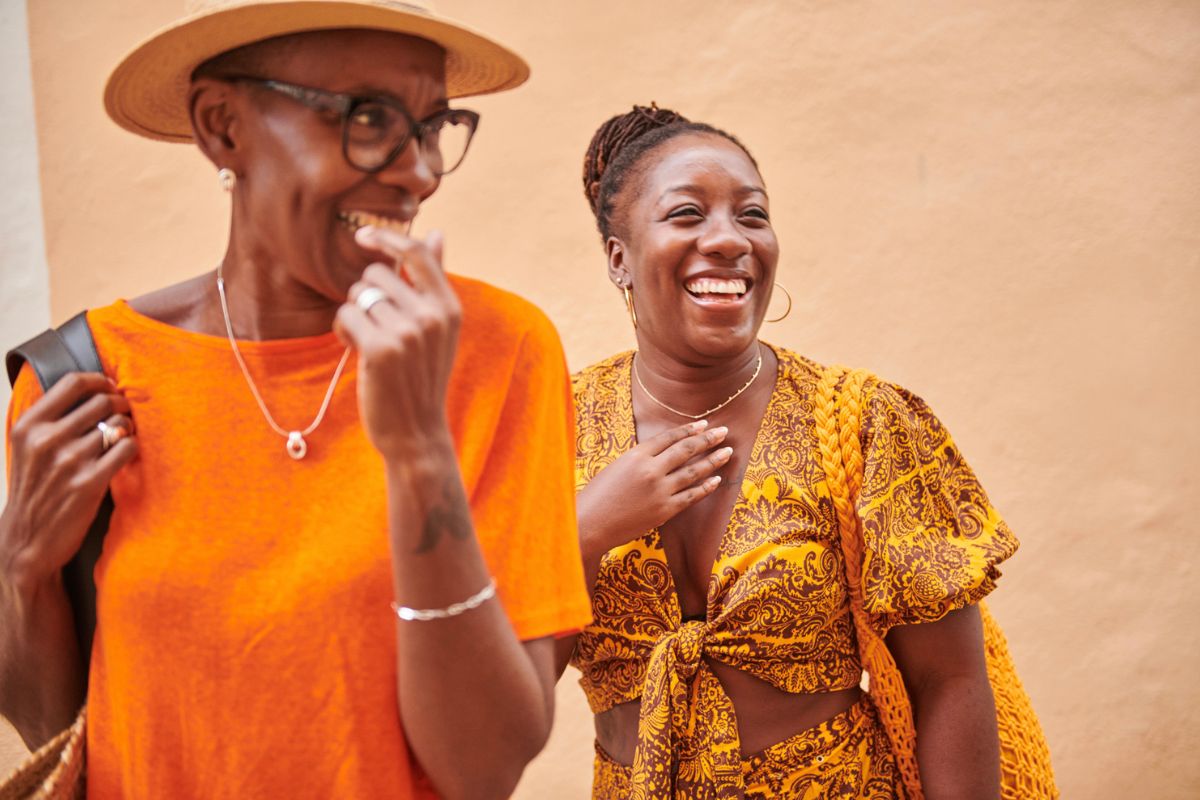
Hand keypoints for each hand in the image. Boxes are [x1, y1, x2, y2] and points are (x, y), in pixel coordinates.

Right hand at [1, 373, 135, 589]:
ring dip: (128, 428)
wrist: (27, 539)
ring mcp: (68, 462)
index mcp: (29, 426)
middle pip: (102, 401)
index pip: (73, 383)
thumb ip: (51, 419)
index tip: (109, 387)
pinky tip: (125, 455)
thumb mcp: (27, 448)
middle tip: (123, 414)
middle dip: (120, 404)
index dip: (99, 381)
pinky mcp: (89, 483)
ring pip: (118, 425)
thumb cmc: (34, 489)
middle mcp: (47, 440)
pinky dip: (132, 448)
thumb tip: (91, 389)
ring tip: (122, 437)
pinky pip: (126, 449)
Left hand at [334, 226, 460, 460]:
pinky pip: (345, 315)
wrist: (416, 432)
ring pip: (357, 296)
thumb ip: (434, 280)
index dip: (386, 238)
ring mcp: (407, 333)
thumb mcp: (437, 328)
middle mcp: (431, 316)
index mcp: (448, 308)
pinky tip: (357, 351)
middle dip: (366, 297)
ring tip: (370, 344)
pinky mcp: (380, 349)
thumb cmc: (421, 376)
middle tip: (378, 329)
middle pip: (376, 275)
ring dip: (354, 317)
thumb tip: (438, 233)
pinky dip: (343, 331)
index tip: (362, 235)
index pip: (416, 253)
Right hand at [577, 420, 731, 556]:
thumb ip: (641, 459)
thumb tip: (665, 454)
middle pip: (686, 450)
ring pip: (693, 472)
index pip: (669, 437)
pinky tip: (716, 479)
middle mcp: (650, 470)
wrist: (590, 524)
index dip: (688, 430)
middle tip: (723, 431)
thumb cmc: (598, 495)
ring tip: (727, 452)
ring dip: (713, 461)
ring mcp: (659, 491)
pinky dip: (705, 486)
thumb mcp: (617, 467)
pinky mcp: (664, 511)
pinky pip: (691, 496)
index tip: (703, 424)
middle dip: (707, 439)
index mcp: (636, 455)